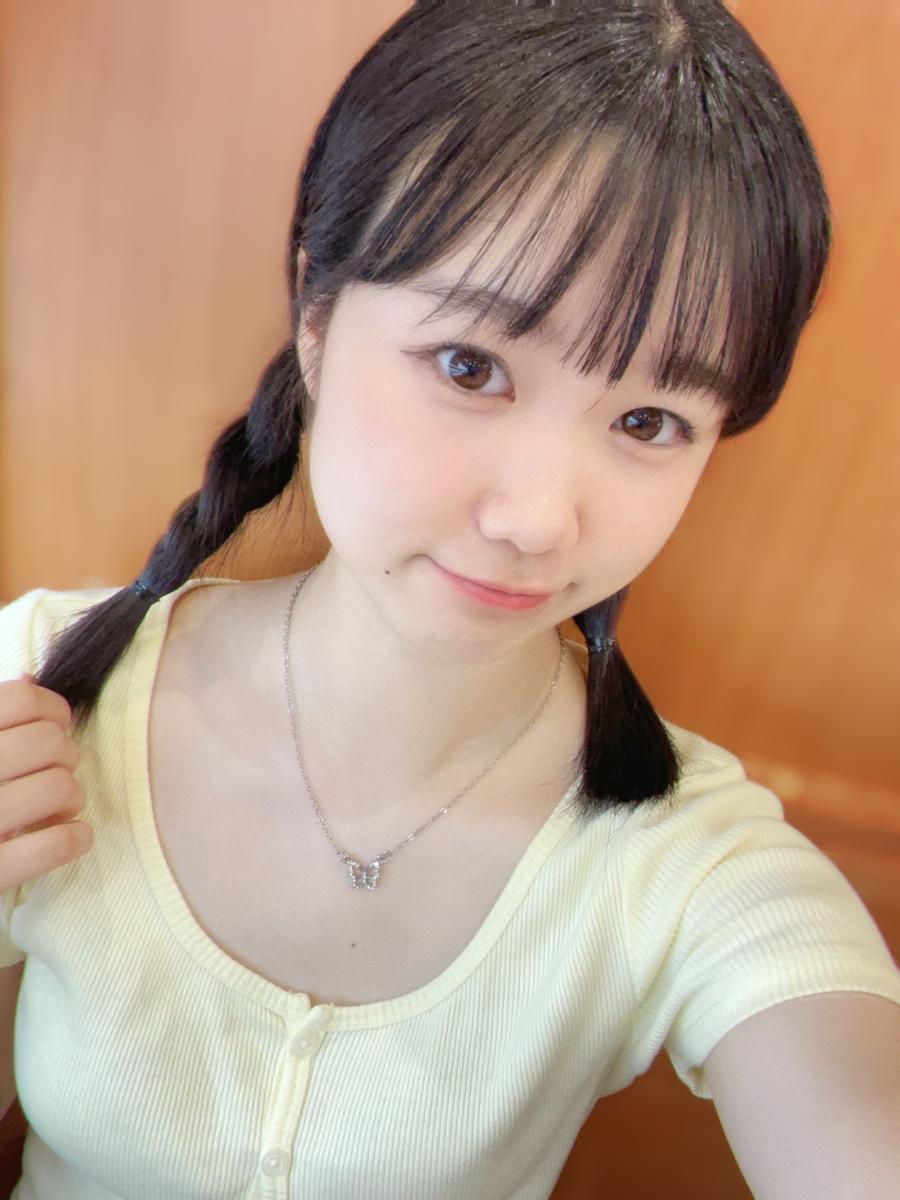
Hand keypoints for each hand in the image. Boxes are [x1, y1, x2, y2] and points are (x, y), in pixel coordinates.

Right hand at [0, 676, 92, 891]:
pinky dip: (74, 837)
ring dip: (71, 798)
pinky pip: (57, 843)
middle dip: (66, 756)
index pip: (22, 700)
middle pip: (49, 742)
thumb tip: (30, 679)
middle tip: (51, 772)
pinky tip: (63, 836)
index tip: (55, 727)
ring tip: (53, 808)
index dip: (54, 709)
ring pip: (60, 788)